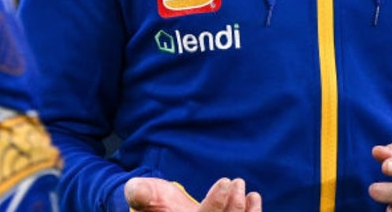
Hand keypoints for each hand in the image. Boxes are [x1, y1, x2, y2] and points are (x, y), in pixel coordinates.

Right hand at [125, 176, 260, 211]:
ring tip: (250, 193)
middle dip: (232, 208)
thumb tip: (137, 191)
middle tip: (237, 182)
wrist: (159, 207)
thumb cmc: (149, 200)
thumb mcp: (140, 193)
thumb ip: (139, 192)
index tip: (225, 181)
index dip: (215, 205)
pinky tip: (253, 200)